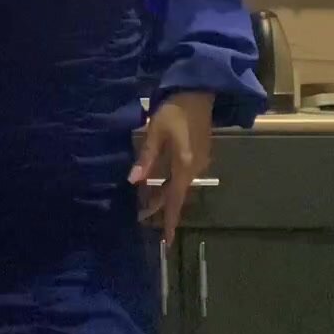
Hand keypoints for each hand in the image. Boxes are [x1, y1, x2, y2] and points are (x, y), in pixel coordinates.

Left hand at [130, 92, 213, 246]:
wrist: (199, 92)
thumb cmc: (175, 111)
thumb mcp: (156, 133)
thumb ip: (146, 158)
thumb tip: (133, 181)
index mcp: (185, 165)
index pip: (175, 200)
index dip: (170, 221)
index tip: (167, 241)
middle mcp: (194, 168)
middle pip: (177, 195)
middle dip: (161, 208)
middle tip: (142, 218)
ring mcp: (198, 162)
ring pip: (179, 185)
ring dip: (164, 195)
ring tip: (145, 203)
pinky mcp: (198, 154)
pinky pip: (182, 176)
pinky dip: (170, 183)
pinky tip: (157, 183)